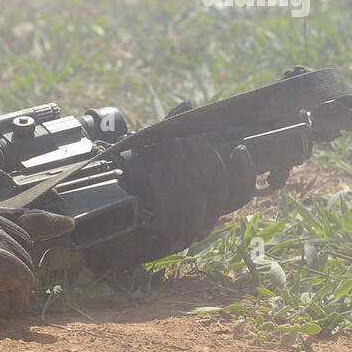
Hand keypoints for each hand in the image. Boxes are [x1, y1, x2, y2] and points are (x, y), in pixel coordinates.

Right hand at [0, 206, 73, 315]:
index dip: (49, 221)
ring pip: (25, 267)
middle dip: (20, 272)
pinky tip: (8, 306)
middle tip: (0, 290)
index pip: (25, 216)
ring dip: (17, 288)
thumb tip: (6, 262)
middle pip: (27, 249)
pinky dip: (17, 296)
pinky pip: (20, 279)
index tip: (67, 225)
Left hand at [85, 107, 255, 271]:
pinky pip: (173, 218)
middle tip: (181, 138)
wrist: (106, 228)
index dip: (245, 172)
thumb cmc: (134, 193)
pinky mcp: (163, 244)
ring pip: (197, 203)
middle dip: (202, 159)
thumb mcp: (157, 161)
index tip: (238, 147)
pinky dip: (167, 190)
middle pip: (218, 192)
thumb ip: (175, 137)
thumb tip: (187, 106)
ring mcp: (185, 236)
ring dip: (182, 170)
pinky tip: (157, 172)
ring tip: (166, 149)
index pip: (240, 194)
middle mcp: (202, 223)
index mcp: (208, 205)